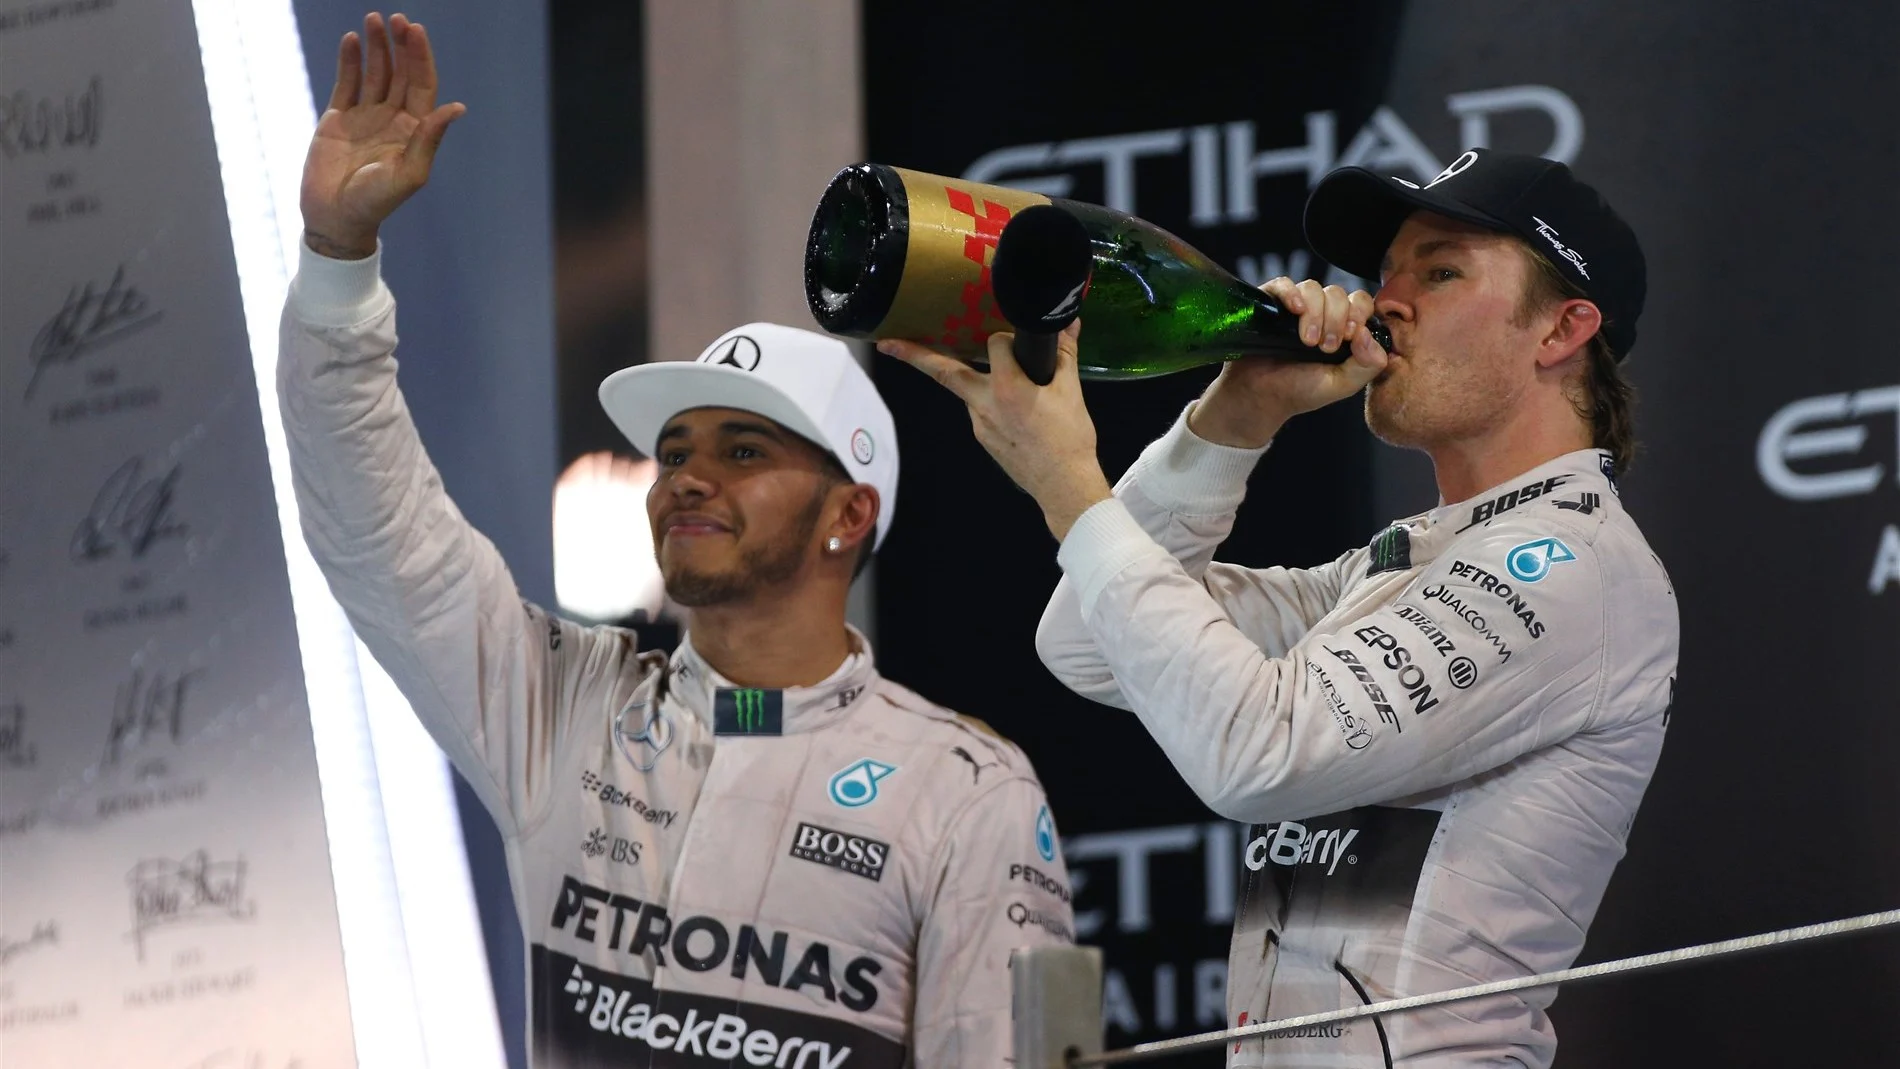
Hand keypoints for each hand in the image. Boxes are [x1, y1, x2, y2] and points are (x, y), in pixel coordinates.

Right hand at [300, 12, 465, 259]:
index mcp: (414, 131)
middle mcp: (393, 119)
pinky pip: (347, 83)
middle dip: (400, 46)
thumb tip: (457, 107)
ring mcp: (366, 116)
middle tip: (397, 19)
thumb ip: (429, 139)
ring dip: (376, 47)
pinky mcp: (339, 118)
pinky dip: (349, 61)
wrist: (336, 216)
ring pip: (375, 73)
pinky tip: (352, 40)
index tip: (415, 31)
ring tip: (373, 20)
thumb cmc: (375, 202)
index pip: (422, 85)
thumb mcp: (408, 174)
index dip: (420, 58)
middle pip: (401, 74)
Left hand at [878, 322, 1112, 541]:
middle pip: (944, 372)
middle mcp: (983, 404)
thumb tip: (1068, 324)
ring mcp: (978, 424)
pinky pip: (978, 409)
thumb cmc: (1069, 438)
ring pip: (965, 389)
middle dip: (914, 355)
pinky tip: (1010, 404)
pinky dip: (985, 397)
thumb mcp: (1070, 391)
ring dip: (967, 375)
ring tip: (981, 365)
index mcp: (1007, 388)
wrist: (1063, 485)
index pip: (994, 344)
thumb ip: (1064, 354)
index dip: (1007, 338)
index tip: (1020, 342)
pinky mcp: (982, 438)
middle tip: (887, 343)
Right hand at [1188, 277, 1387, 447]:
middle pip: (1338, 293)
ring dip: (1314, 312)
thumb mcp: (1342, 384)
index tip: (1348, 337)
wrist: (1259, 398)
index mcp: (1342, 327)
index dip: (1358, 314)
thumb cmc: (1300, 391)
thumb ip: (1368, 365)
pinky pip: (1283, 283)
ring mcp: (1294, 307)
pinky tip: (1294, 310)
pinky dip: (1291, 293)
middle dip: (1335, 319)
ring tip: (1306, 341)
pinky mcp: (1269, 303)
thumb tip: (1367, 334)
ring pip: (1313, 287)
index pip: (1360, 301)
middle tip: (1323, 347)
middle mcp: (1320, 312)